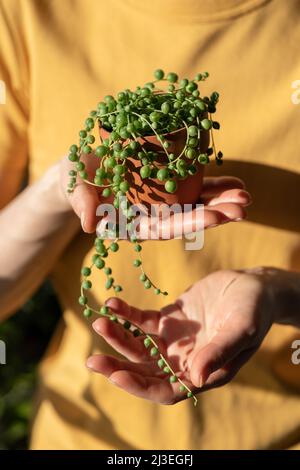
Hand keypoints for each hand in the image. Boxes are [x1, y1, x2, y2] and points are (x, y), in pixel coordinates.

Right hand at [61, 155, 250, 234]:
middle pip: (186, 219)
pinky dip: (214, 186)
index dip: (189, 223)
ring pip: (194, 205)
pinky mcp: (166, 187)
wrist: (84, 166)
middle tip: (243, 208)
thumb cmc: (76, 177)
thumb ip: (82, 203)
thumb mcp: (76, 187)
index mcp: (131, 224)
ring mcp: (161, 203)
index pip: (163, 228)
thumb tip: (89, 223)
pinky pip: (193, 188)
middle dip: (215, 214)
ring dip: (221, 201)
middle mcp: (150, 217)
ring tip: (246, 195)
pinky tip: (236, 183)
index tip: (215, 217)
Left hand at [87, 268, 276, 404]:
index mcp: (202, 373)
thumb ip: (220, 352)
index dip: (140, 387)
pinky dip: (126, 315)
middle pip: (144, 371)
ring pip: (138, 345)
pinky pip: (142, 321)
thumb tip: (195, 378)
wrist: (253, 287)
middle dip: (118, 367)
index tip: (117, 376)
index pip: (166, 390)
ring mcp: (173, 341)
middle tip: (92, 360)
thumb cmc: (254, 311)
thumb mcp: (241, 329)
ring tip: (100, 322)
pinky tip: (113, 304)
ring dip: (118, 337)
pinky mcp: (168, 320)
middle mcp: (183, 361)